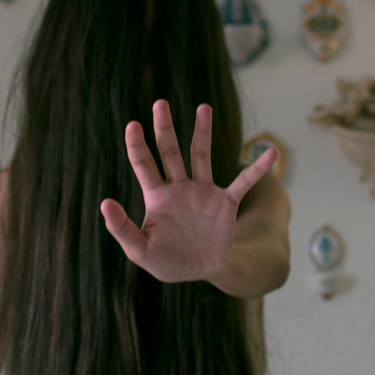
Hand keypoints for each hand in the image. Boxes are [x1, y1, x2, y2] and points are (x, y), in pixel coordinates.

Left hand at [99, 99, 277, 283]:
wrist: (201, 270)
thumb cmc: (166, 260)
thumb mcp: (140, 250)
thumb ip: (122, 228)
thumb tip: (104, 203)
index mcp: (157, 196)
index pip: (144, 164)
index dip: (137, 145)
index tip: (132, 125)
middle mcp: (179, 187)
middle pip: (170, 151)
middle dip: (164, 128)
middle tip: (160, 103)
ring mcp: (203, 191)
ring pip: (201, 155)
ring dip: (202, 132)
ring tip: (203, 107)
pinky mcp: (225, 202)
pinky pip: (242, 182)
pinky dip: (257, 168)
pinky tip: (270, 152)